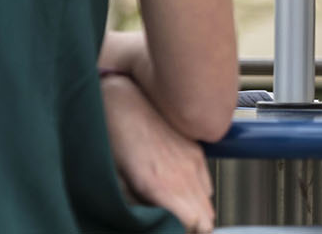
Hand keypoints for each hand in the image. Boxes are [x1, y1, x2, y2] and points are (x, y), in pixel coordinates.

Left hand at [101, 74, 214, 232]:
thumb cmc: (113, 139)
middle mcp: (182, 175)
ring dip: (197, 213)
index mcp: (160, 186)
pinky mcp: (195, 151)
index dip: (187, 231)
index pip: (195, 224)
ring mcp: (192, 162)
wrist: (122, 101)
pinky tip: (181, 193)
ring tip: (178, 214)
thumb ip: (138, 206)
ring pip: (208, 202)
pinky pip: (207, 183)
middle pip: (206, 218)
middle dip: (194, 228)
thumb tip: (151, 221)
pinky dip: (198, 194)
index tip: (175, 230)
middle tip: (176, 226)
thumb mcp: (117, 180)